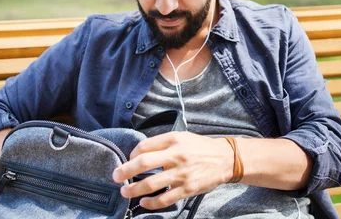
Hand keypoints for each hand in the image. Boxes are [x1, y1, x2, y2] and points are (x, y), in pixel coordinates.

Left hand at [112, 132, 233, 209]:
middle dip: (125, 171)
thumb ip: (163, 143)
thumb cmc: (200, 147)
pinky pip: (165, 199)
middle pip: (143, 163)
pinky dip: (151, 203)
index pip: (145, 146)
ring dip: (133, 190)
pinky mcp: (188, 189)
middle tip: (115, 177)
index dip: (132, 154)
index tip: (129, 160)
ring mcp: (182, 173)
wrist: (225, 159)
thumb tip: (140, 154)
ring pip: (151, 184)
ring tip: (125, 192)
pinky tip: (143, 202)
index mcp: (174, 140)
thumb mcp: (182, 137)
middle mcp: (177, 155)